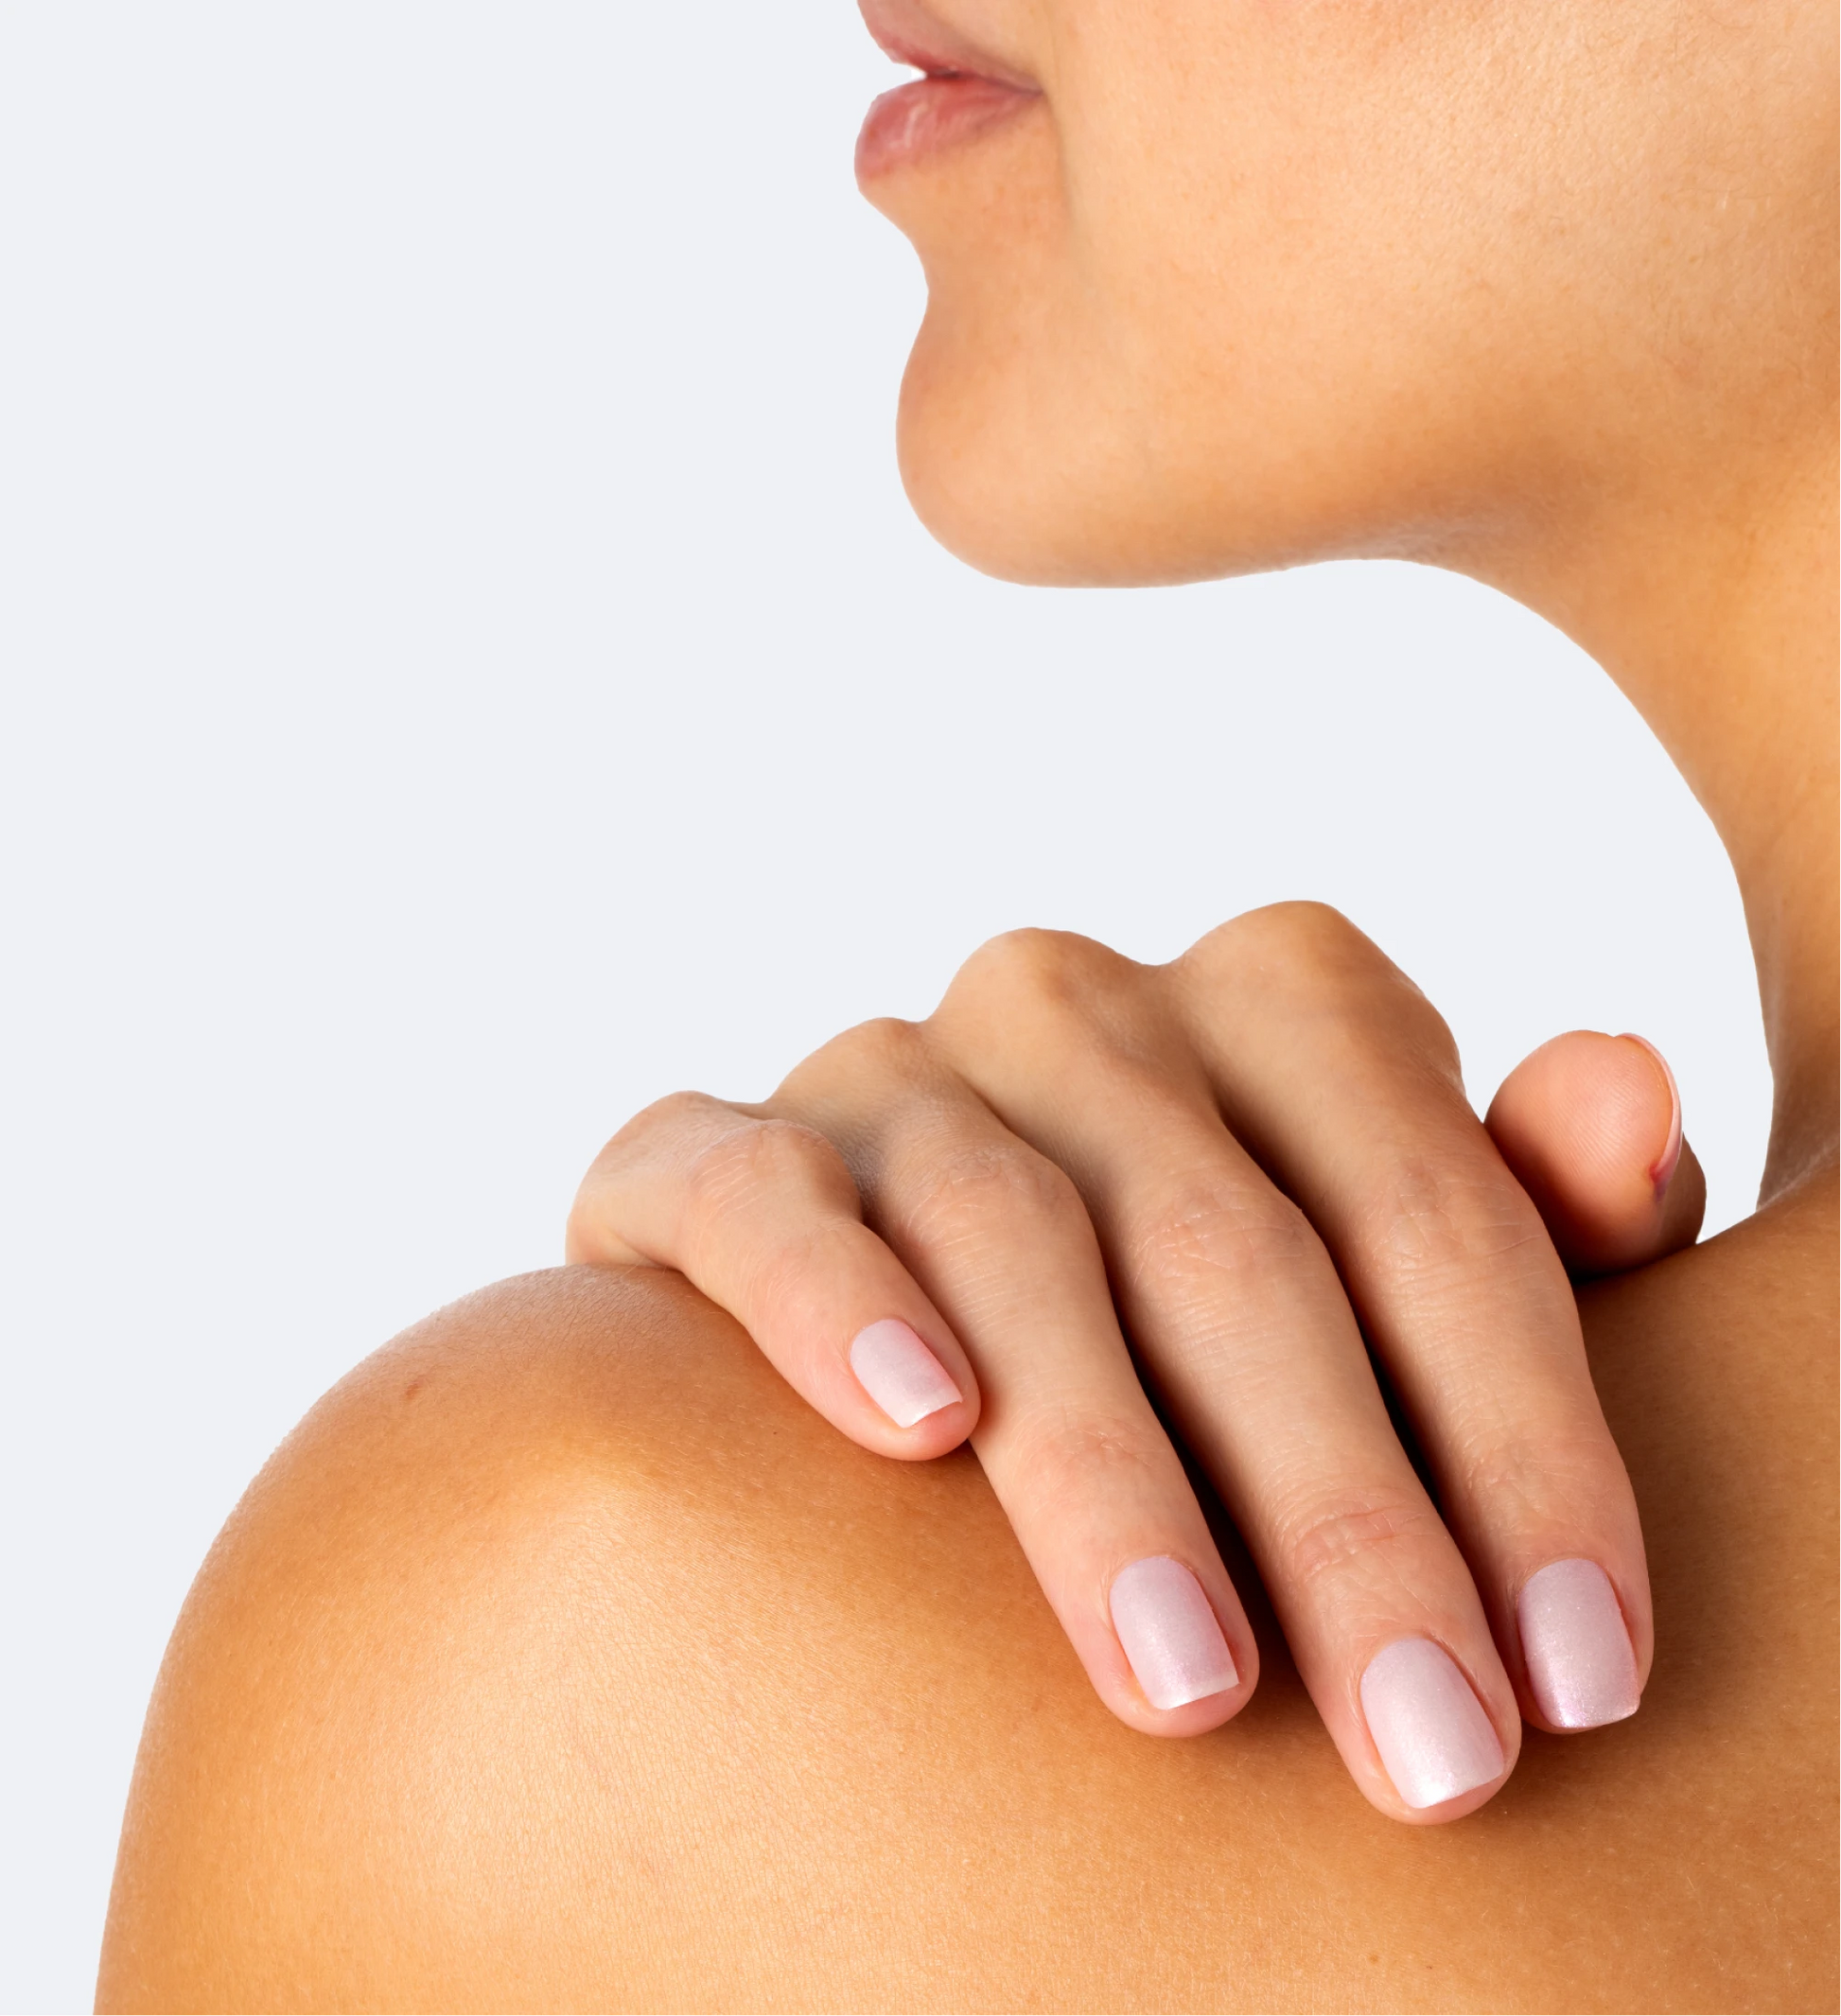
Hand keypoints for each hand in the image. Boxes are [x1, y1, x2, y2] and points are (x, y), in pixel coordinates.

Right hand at [568, 904, 1702, 1821]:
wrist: (906, 1289)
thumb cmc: (1212, 1318)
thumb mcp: (1396, 1267)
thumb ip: (1527, 1209)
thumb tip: (1628, 1096)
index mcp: (1276, 997)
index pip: (1434, 1203)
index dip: (1526, 1437)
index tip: (1580, 1674)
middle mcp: (1076, 1003)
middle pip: (1231, 1241)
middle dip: (1341, 1508)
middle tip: (1427, 1750)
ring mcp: (889, 1067)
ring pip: (1007, 1230)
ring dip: (1107, 1461)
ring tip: (1189, 1676)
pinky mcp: (706, 1151)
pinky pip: (755, 1189)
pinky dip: (829, 1294)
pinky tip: (914, 1421)